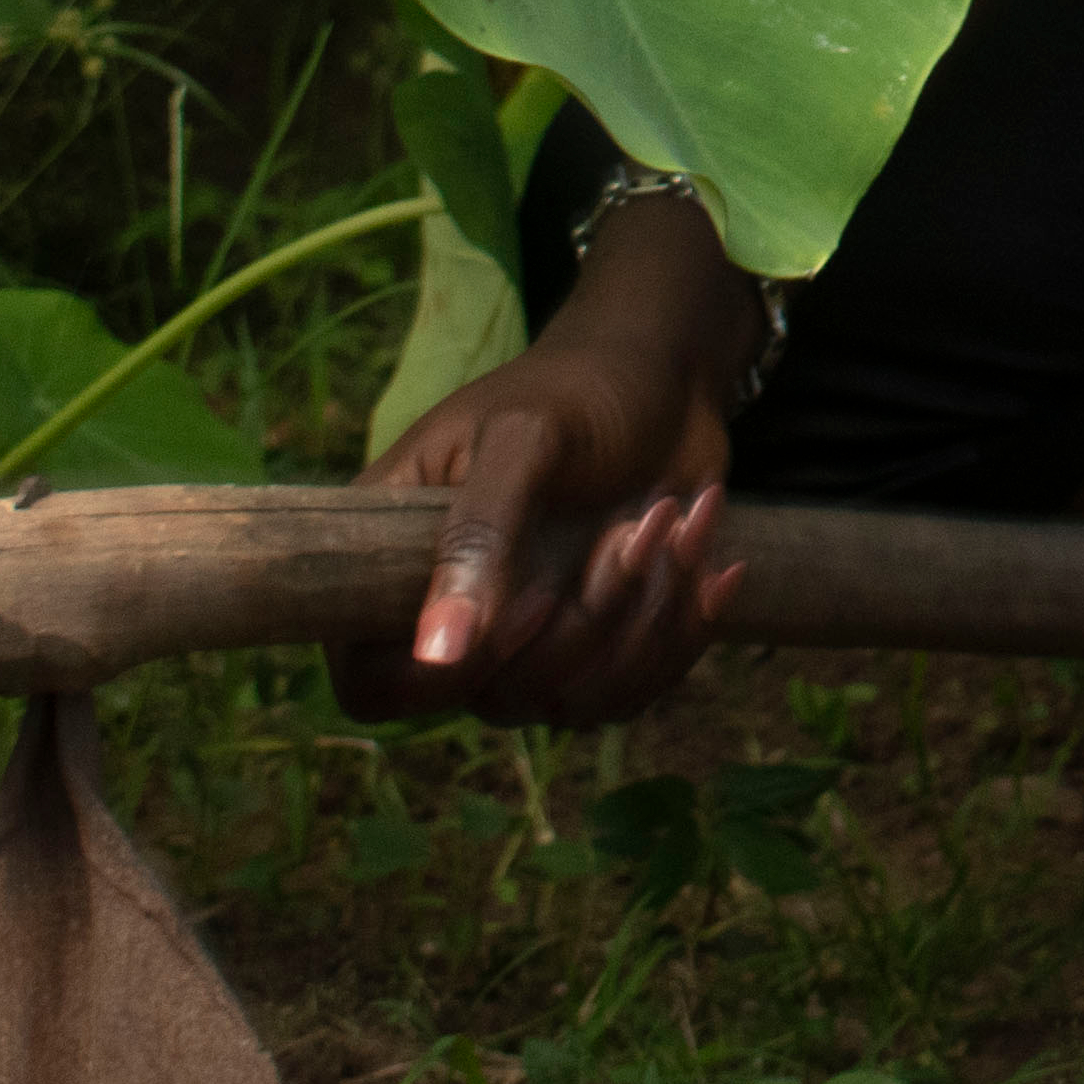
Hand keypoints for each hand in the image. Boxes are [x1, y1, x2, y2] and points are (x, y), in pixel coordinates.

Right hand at [329, 324, 735, 727]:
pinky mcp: (592, 653)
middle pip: (494, 698)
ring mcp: (523, 643)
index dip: (447, 677)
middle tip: (632, 526)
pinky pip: (629, 693)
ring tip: (668, 519)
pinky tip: (710, 560)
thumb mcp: (523, 438)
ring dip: (640, 620)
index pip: (373, 684)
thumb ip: (475, 534)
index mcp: (394, 561)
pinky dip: (680, 630)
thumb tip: (436, 654)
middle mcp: (452, 618)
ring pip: (570, 702)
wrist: (665, 381)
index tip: (537, 602)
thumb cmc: (577, 389)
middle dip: (584, 622)